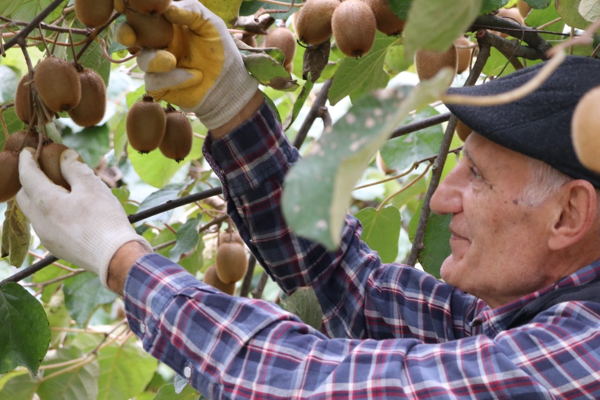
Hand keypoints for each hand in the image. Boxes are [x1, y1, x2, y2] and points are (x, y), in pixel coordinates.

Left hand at [16, 149, 151, 287]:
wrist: (115, 256)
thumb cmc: (104, 219)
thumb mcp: (92, 187)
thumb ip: (75, 168)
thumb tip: (65, 156)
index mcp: (45, 202)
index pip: (27, 175)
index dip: (27, 160)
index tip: (29, 150)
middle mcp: (38, 221)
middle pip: (24, 196)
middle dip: (30, 181)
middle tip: (45, 170)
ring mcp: (46, 237)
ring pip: (35, 212)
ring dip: (42, 199)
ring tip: (62, 191)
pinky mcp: (56, 248)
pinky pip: (46, 226)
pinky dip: (51, 214)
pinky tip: (70, 212)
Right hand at [127, 0, 258, 128]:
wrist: (229, 85)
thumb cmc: (221, 51)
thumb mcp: (210, 25)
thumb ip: (191, 10)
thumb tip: (167, 8)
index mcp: (166, 24)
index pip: (143, 13)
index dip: (131, 9)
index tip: (126, 7)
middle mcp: (157, 43)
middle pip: (129, 36)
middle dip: (124, 34)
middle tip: (130, 37)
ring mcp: (157, 65)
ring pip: (143, 60)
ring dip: (158, 61)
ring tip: (174, 61)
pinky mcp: (160, 86)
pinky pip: (154, 81)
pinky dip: (175, 79)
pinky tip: (195, 77)